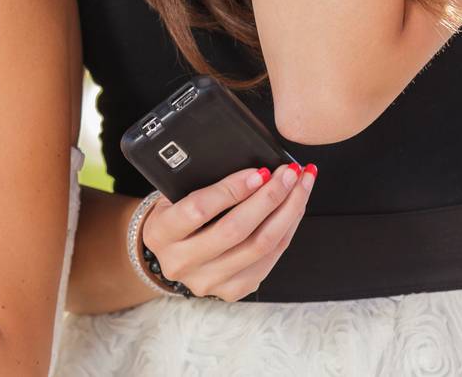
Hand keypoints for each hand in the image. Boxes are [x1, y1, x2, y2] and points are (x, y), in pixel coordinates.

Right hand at [139, 162, 315, 300]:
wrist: (170, 251)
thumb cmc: (176, 213)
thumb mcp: (175, 194)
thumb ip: (204, 184)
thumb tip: (255, 169)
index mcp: (161, 233)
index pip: (198, 210)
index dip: (232, 190)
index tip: (259, 171)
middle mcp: (181, 262)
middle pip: (235, 231)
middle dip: (269, 197)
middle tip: (289, 173)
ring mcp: (207, 281)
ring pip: (259, 247)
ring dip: (287, 212)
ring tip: (300, 186)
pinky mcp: (231, 290)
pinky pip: (268, 260)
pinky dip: (286, 231)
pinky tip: (294, 210)